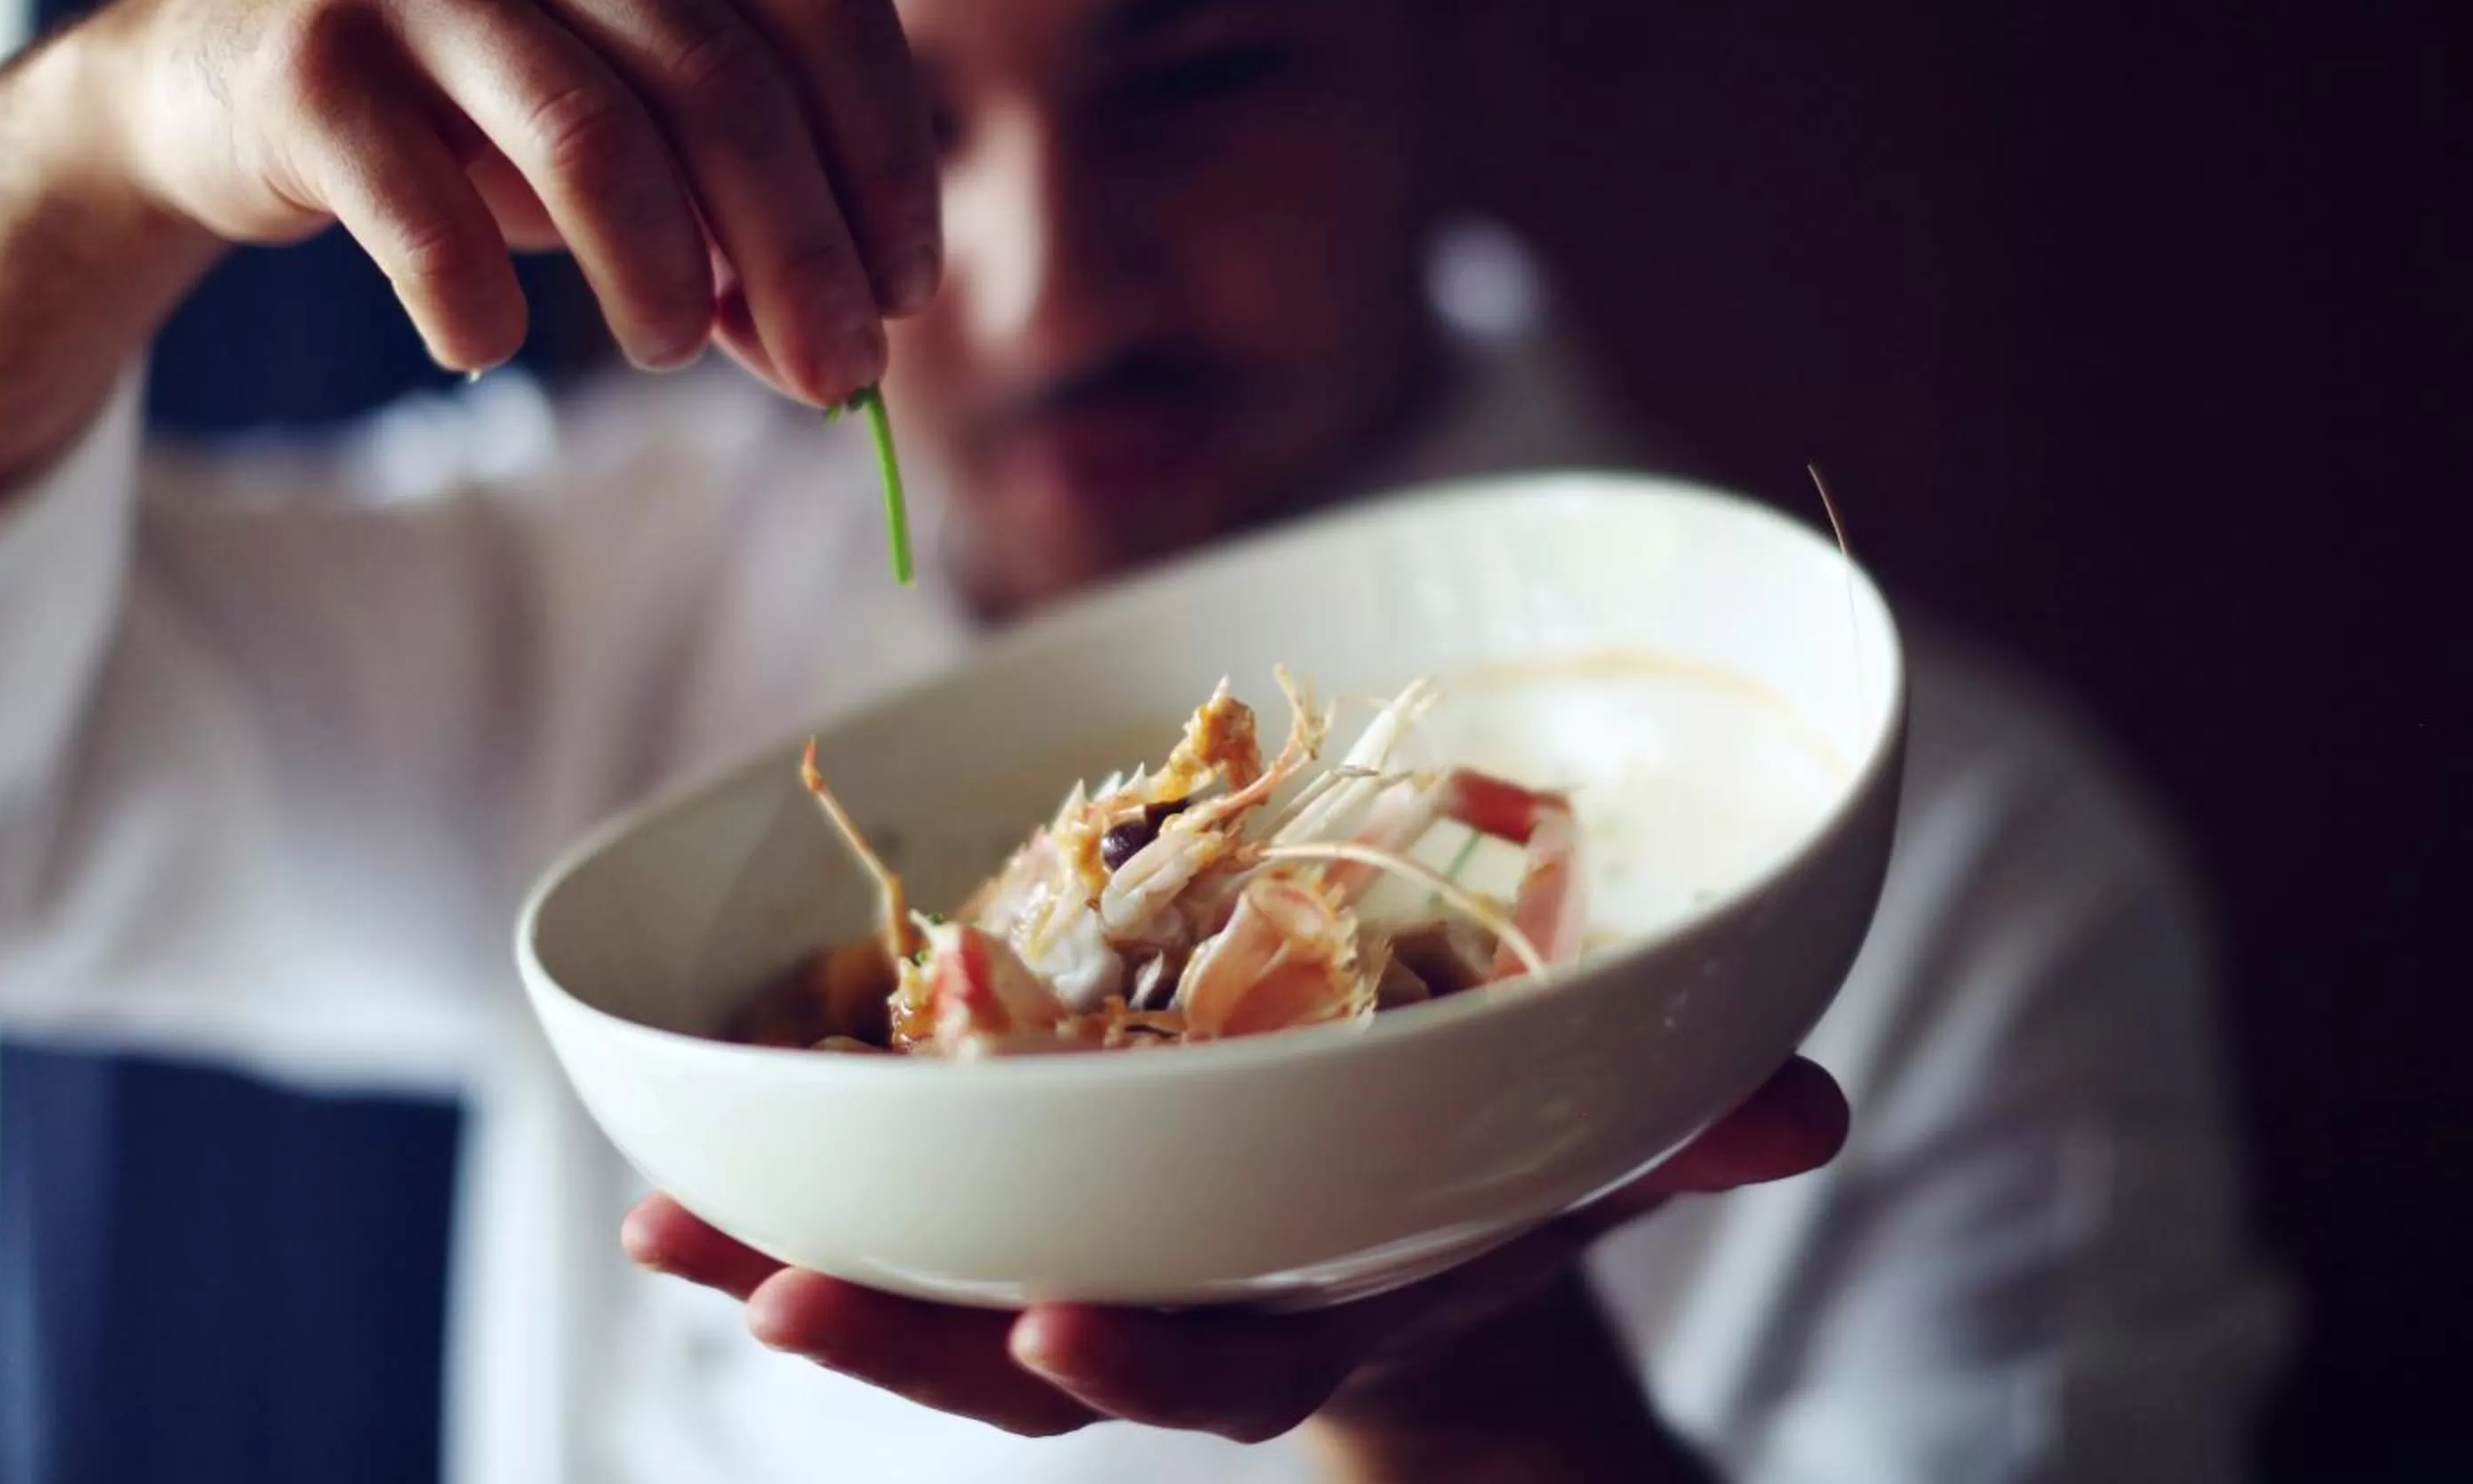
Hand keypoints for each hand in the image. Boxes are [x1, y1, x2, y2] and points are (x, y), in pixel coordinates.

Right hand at [102, 0, 939, 404]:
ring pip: (599, 141)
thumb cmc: (487, 105)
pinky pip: (431, 215)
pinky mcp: (309, 57)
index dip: (889, 166)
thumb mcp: (639, 125)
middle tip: (835, 378)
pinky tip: (486, 346)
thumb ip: (751, 218)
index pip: (831, 9)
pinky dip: (479, 307)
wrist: (228, 67)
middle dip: (804, 256)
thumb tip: (849, 359)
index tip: (907, 295)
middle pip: (728, 85)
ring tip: (671, 351)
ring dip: (665, 282)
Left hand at [624, 1056, 1846, 1470]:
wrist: (1401, 1200)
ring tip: (661, 1229)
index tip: (1068, 1331)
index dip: (1147, 1362)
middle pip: (1024, 1350)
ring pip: (935, 1283)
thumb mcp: (1591, 1151)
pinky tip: (669, 1137)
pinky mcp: (1026, 1172)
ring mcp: (1091, 1244)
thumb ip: (1685, 1132)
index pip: (1219, 1368)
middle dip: (902, 1335)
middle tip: (765, 1299)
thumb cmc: (1496, 1169)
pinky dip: (789, 1169)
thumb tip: (1811, 1104)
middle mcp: (1179, 1298)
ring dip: (796, 1259)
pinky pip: (900, 1183)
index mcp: (1306, 1305)